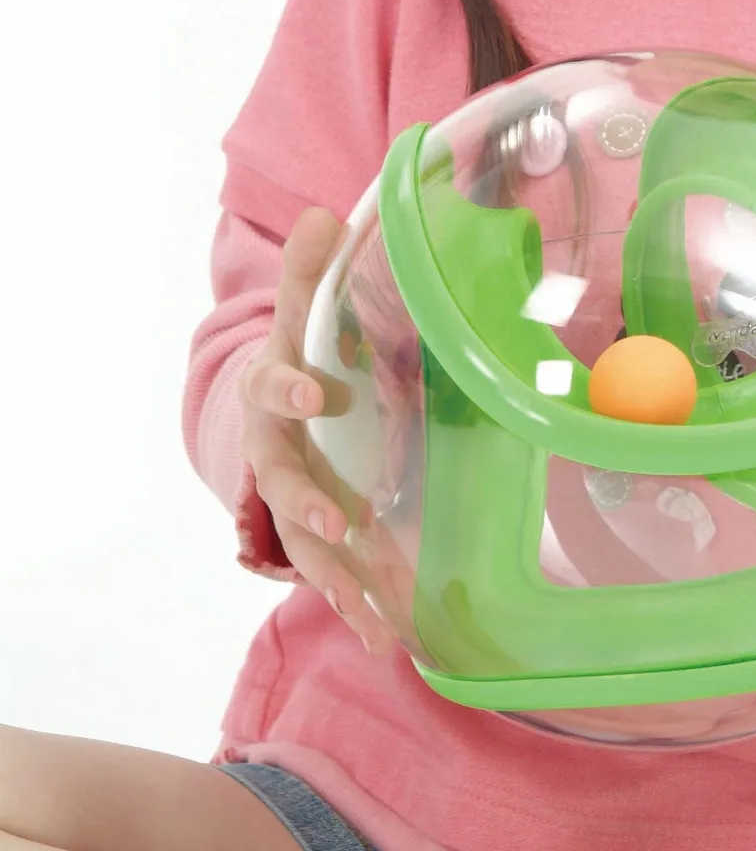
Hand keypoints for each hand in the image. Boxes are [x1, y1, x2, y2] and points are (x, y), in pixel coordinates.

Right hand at [238, 207, 396, 656]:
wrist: (271, 397)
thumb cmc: (296, 345)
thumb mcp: (300, 302)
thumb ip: (311, 268)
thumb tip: (320, 213)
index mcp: (272, 386)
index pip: (274, 384)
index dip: (291, 389)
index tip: (316, 392)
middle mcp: (274, 449)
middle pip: (282, 480)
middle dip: (306, 503)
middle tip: (337, 522)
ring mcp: (292, 495)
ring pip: (304, 543)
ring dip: (334, 576)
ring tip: (366, 615)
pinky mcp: (315, 530)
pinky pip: (331, 571)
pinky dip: (356, 603)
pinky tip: (388, 637)